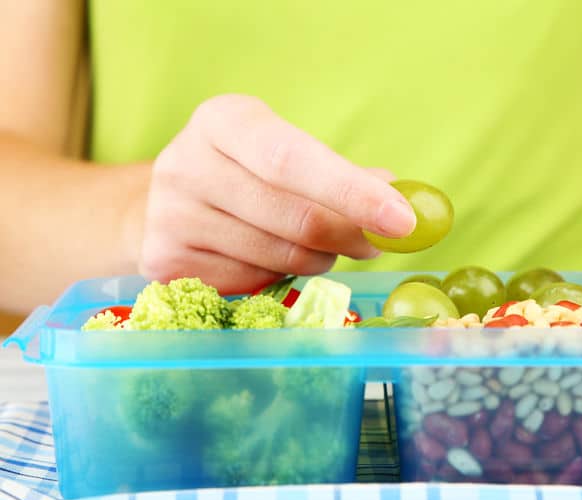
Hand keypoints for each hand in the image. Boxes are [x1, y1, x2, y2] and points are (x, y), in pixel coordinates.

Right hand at [137, 94, 415, 293]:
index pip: (291, 160)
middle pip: (293, 218)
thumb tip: (403, 203)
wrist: (172, 201)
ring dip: (319, 259)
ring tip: (319, 247)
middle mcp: (184, 163)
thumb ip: (344, 176)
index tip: (402, 220)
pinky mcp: (165, 263)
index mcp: (222, 120)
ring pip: (280, 257)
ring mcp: (168, 216)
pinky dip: (281, 278)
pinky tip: (275, 260)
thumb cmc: (248, 173)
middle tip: (375, 242)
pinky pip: (253, 284)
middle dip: (349, 236)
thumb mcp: (289, 154)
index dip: (351, 192)